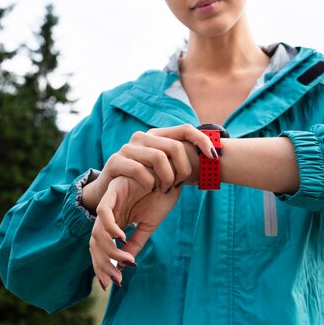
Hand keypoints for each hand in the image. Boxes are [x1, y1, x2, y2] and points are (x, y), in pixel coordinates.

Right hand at [82, 124, 214, 212]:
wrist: (109, 195)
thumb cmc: (144, 183)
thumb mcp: (165, 171)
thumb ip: (183, 162)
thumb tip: (214, 157)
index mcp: (157, 135)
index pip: (185, 129)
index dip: (202, 140)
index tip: (214, 157)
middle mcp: (143, 137)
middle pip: (175, 146)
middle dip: (183, 169)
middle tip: (179, 185)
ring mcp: (128, 147)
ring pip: (159, 157)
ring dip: (167, 177)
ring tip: (164, 189)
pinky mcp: (115, 161)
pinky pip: (140, 169)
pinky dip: (150, 182)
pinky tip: (150, 190)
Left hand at [90, 176, 180, 289]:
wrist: (173, 174)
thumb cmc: (162, 196)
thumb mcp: (148, 225)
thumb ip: (135, 243)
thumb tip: (123, 265)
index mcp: (116, 221)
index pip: (100, 247)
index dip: (103, 266)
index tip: (115, 283)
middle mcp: (110, 213)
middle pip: (94, 243)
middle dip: (103, 264)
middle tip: (117, 278)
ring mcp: (110, 201)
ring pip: (96, 231)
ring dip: (109, 249)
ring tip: (125, 260)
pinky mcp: (114, 190)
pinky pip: (104, 211)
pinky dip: (110, 227)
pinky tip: (122, 239)